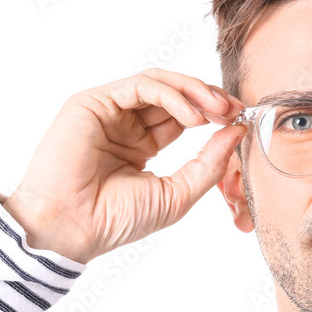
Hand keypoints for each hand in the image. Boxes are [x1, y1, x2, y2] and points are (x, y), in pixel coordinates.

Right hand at [3, 68, 246, 263]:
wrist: (71, 229)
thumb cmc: (116, 219)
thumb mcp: (177, 193)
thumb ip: (209, 163)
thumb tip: (238, 132)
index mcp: (140, 144)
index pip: (184, 116)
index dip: (213, 114)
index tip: (240, 119)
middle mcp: (124, 124)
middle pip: (174, 94)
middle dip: (208, 98)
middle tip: (233, 108)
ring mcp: (108, 111)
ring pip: (158, 83)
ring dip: (194, 91)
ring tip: (218, 110)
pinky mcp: (92, 102)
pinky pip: (140, 86)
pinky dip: (171, 95)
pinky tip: (192, 117)